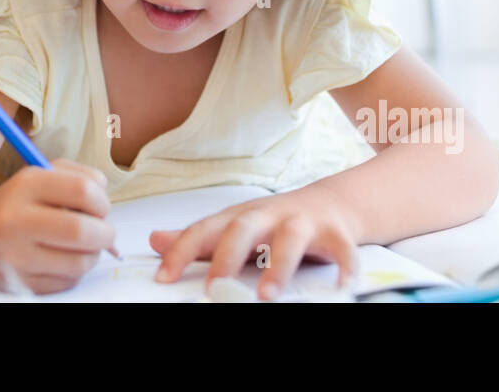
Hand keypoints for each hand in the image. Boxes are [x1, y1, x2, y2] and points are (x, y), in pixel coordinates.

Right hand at [0, 159, 114, 293]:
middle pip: (80, 231)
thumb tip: (106, 212)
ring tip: (84, 245)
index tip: (101, 207)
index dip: (102, 201)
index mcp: (24, 185)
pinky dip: (74, 270)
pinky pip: (65, 281)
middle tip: (104, 233)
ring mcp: (12, 256)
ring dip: (92, 254)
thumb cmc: (23, 198)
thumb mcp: (45, 173)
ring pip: (78, 263)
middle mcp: (13, 220)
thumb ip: (83, 179)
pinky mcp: (16, 282)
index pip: (82, 191)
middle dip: (105, 234)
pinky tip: (63, 258)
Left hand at [149, 187, 360, 299]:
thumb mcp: (235, 226)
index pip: (204, 229)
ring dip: (279, 265)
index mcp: (240, 216)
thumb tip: (154, 240)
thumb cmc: (275, 222)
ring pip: (290, 238)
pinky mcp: (336, 233)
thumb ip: (199, 238)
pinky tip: (340, 290)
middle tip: (213, 287)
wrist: (331, 203)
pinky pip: (342, 250)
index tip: (162, 278)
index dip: (181, 251)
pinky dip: (344, 269)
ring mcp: (303, 222)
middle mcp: (269, 215)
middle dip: (227, 256)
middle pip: (243, 227)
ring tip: (266, 295)